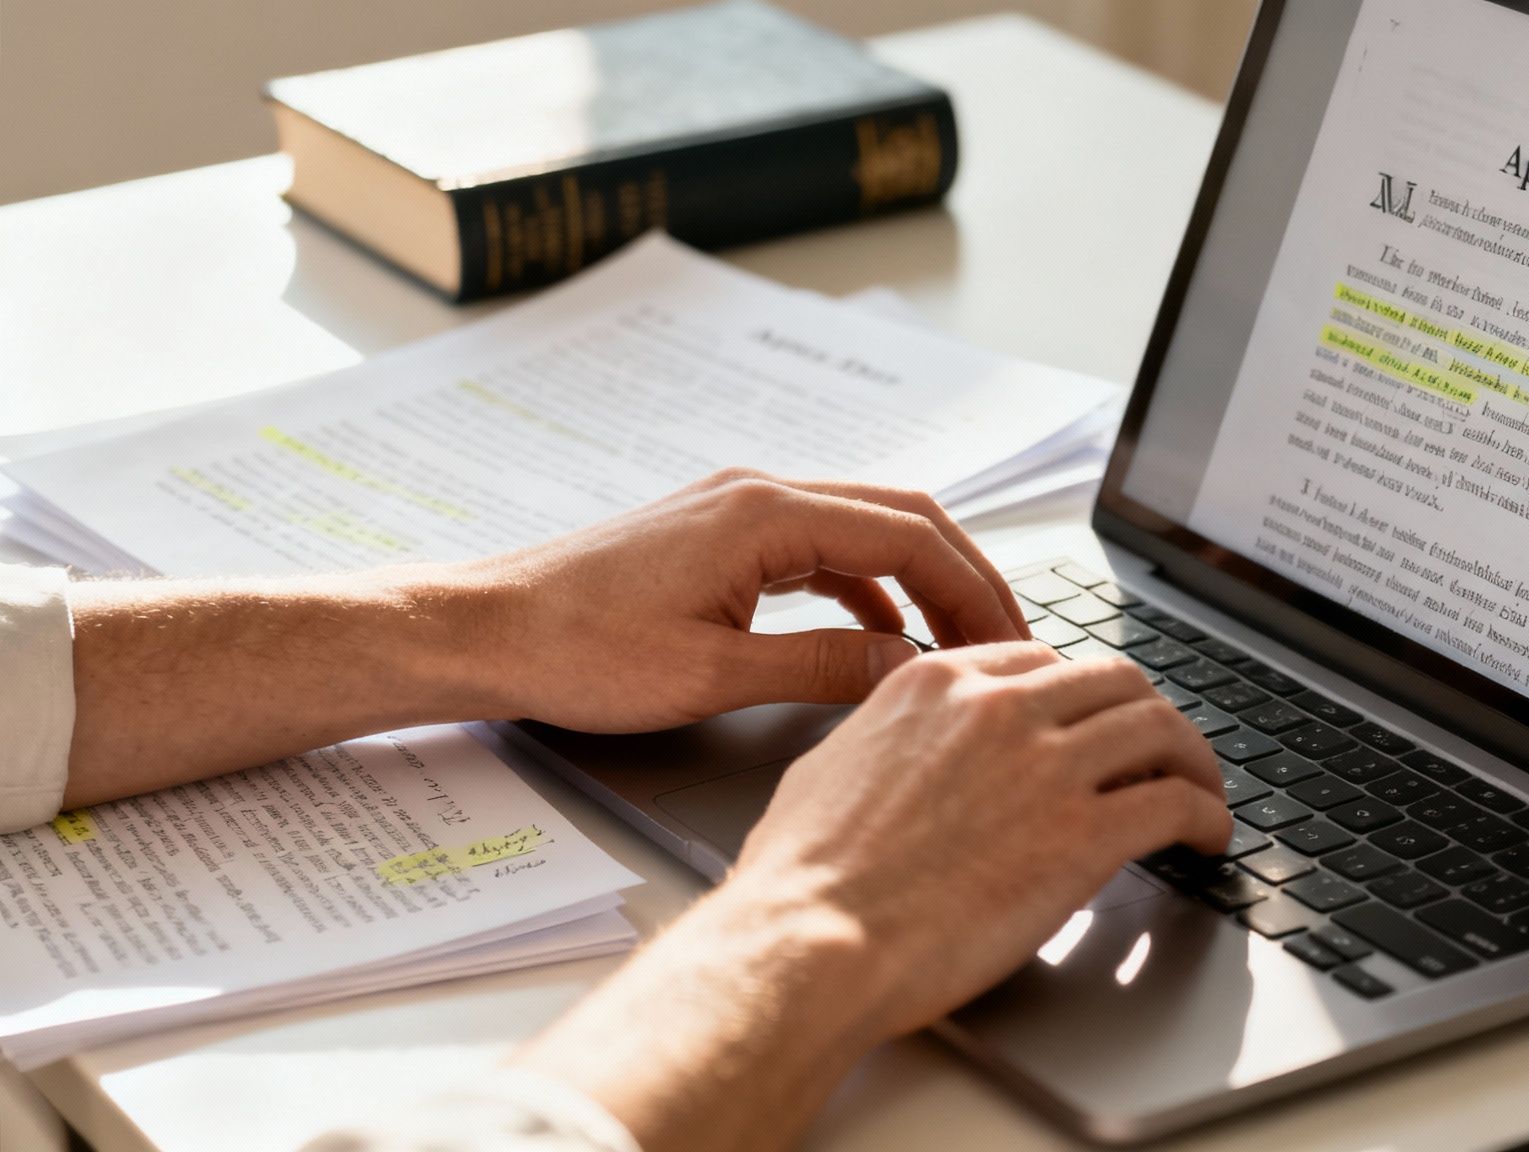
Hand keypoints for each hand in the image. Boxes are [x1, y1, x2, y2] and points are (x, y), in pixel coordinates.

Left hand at [457, 468, 1031, 730]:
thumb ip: (822, 668)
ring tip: (958, 644)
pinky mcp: (718, 537)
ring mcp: (737, 510)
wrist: (481, 629)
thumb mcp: (711, 676)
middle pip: (901, 518)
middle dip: (964, 578)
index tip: (1013, 645)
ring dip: (919, 582)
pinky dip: (865, 589)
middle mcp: (759, 494)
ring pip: (863, 531)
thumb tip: (909, 669)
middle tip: (1010, 643)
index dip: (975, 592)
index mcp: (766, 514)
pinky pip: (819, 551)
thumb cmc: (577, 651)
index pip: (910, 536)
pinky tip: (878, 639)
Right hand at [731, 642, 1235, 1038]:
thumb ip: (887, 741)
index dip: (1080, 696)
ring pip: (1160, 729)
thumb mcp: (832, 766)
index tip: (1093, 726)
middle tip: (1163, 753)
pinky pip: (1177, 803)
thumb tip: (902, 753)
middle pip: (1114, 681)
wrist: (811, 939)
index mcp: (936, 683)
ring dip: (1193, 762)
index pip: (1040, 662)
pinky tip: (1207, 839)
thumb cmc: (802, 877)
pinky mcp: (1083, 833)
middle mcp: (998, 707)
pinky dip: (1207, 816)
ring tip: (1202, 793)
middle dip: (1147, 716)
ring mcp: (1046, 765)